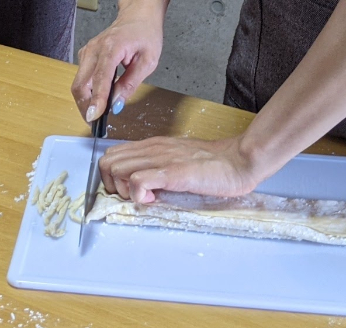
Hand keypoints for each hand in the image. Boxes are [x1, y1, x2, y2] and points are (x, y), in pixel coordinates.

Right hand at [71, 1, 163, 121]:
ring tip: (97, 114)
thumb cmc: (146, 33)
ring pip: (78, 82)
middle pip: (80, 84)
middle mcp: (94, 48)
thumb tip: (117, 104)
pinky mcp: (86, 54)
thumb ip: (131, 83)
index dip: (96, 101)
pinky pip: (81, 77)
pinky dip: (86, 91)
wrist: (138, 13)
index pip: (99, 80)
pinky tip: (97, 98)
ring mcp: (88, 50)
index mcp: (111, 48)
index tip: (94, 118)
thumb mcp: (148, 60)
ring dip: (84, 100)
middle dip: (85, 106)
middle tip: (95, 123)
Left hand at [97, 135, 263, 204]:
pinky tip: (154, 200)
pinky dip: (138, 195)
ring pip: (116, 168)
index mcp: (153, 146)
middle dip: (112, 185)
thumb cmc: (213, 164)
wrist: (238, 160)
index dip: (112, 177)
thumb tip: (143, 189)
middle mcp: (152, 148)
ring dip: (123, 190)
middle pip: (107, 162)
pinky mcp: (172, 172)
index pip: (112, 155)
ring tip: (144, 198)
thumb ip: (160, 170)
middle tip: (133, 197)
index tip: (128, 191)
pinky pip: (137, 181)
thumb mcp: (178, 162)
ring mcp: (161, 159)